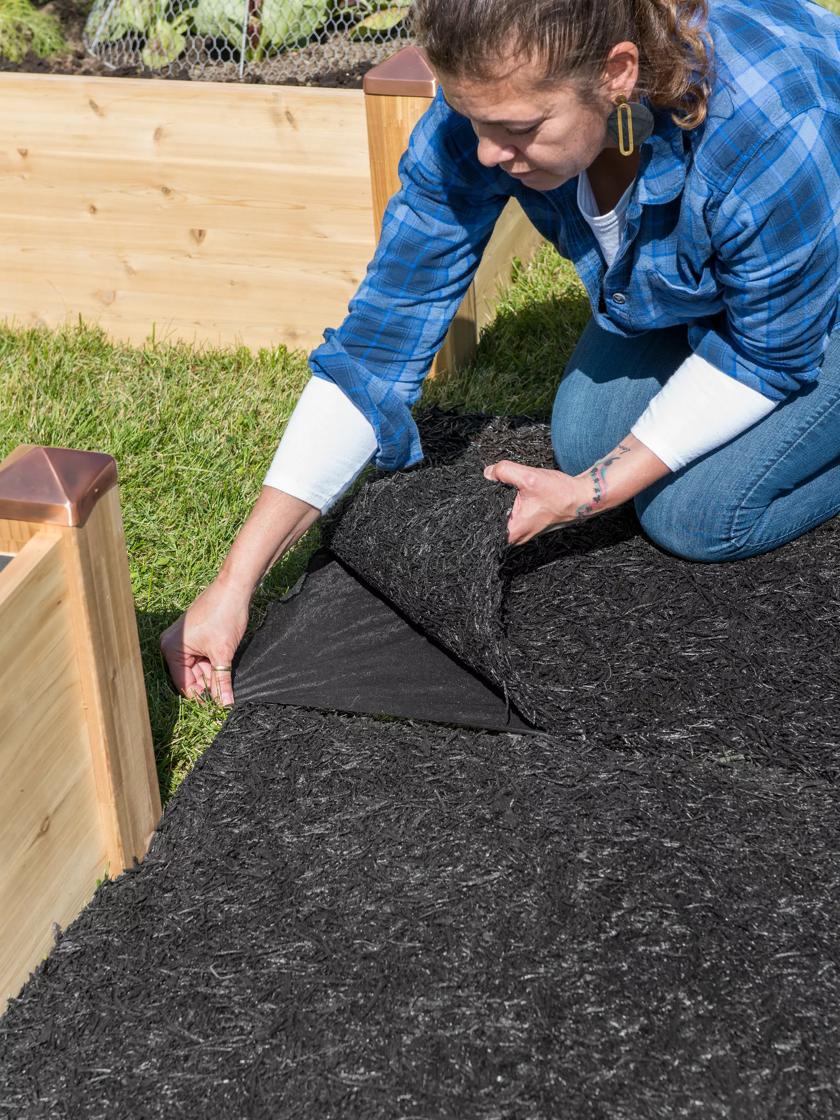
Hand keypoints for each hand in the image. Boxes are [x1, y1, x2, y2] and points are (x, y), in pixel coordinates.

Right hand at [159, 577, 249, 707]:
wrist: (235, 588)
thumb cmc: (224, 616)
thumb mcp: (223, 653)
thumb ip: (222, 680)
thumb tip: (226, 703)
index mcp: (172, 649)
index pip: (183, 683)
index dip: (199, 696)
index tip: (215, 707)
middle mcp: (173, 644)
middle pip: (190, 676)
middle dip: (208, 686)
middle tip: (225, 699)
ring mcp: (184, 639)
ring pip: (199, 667)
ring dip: (213, 676)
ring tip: (228, 687)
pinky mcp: (196, 635)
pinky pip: (202, 657)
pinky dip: (214, 665)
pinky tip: (227, 672)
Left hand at [483, 460, 585, 545]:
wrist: (583, 498)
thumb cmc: (560, 493)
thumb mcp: (529, 478)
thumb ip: (504, 472)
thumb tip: (488, 472)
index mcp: (512, 532)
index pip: (483, 523)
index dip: (479, 507)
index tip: (480, 493)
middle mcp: (516, 537)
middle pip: (491, 519)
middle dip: (491, 502)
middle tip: (492, 486)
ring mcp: (523, 532)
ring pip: (502, 515)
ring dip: (503, 501)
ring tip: (508, 489)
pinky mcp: (529, 525)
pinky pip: (512, 514)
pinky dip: (512, 503)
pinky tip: (517, 493)